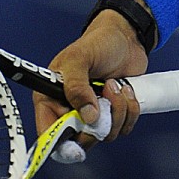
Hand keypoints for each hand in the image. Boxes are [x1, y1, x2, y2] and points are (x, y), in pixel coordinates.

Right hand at [33, 11, 147, 152]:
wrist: (127, 37)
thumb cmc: (98, 42)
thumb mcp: (79, 58)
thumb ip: (76, 86)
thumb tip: (87, 117)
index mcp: (51, 98)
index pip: (49, 133)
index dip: (62, 142)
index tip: (83, 135)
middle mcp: (71, 110)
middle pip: (81, 140)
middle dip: (98, 122)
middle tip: (103, 96)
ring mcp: (94, 114)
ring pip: (106, 135)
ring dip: (117, 111)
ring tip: (115, 85)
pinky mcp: (114, 114)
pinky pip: (123, 128)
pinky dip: (129, 111)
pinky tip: (126, 89)